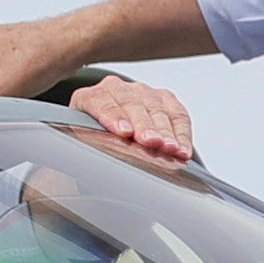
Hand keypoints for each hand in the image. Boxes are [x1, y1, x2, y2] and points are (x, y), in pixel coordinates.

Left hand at [69, 74, 198, 168]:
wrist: (104, 131)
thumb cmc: (91, 142)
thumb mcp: (80, 146)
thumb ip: (83, 152)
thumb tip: (82, 173)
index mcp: (88, 98)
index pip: (100, 102)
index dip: (112, 116)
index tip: (123, 132)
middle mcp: (115, 89)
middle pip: (132, 104)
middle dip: (144, 125)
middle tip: (151, 142)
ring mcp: (141, 91)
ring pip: (156, 108)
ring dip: (166, 131)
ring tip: (171, 148)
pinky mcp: (163, 98)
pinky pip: (177, 114)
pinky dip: (182, 133)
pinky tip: (183, 149)